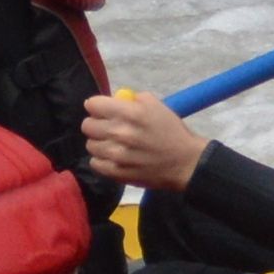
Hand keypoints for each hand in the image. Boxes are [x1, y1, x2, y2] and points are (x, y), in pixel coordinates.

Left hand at [77, 88, 207, 192]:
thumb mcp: (157, 106)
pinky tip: (113, 158)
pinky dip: (101, 159)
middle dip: (96, 123)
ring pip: (90, 144)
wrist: (186, 162)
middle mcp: (120, 133)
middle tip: (106, 127)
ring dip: (99, 142)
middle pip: (87, 125)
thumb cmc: (172, 132)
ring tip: (112, 144)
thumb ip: (133, 100)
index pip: (93, 105)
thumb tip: (115, 100)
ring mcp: (117, 155)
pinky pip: (95, 163)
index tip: (101, 110)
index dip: (96, 106)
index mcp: (131, 113)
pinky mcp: (117, 173)